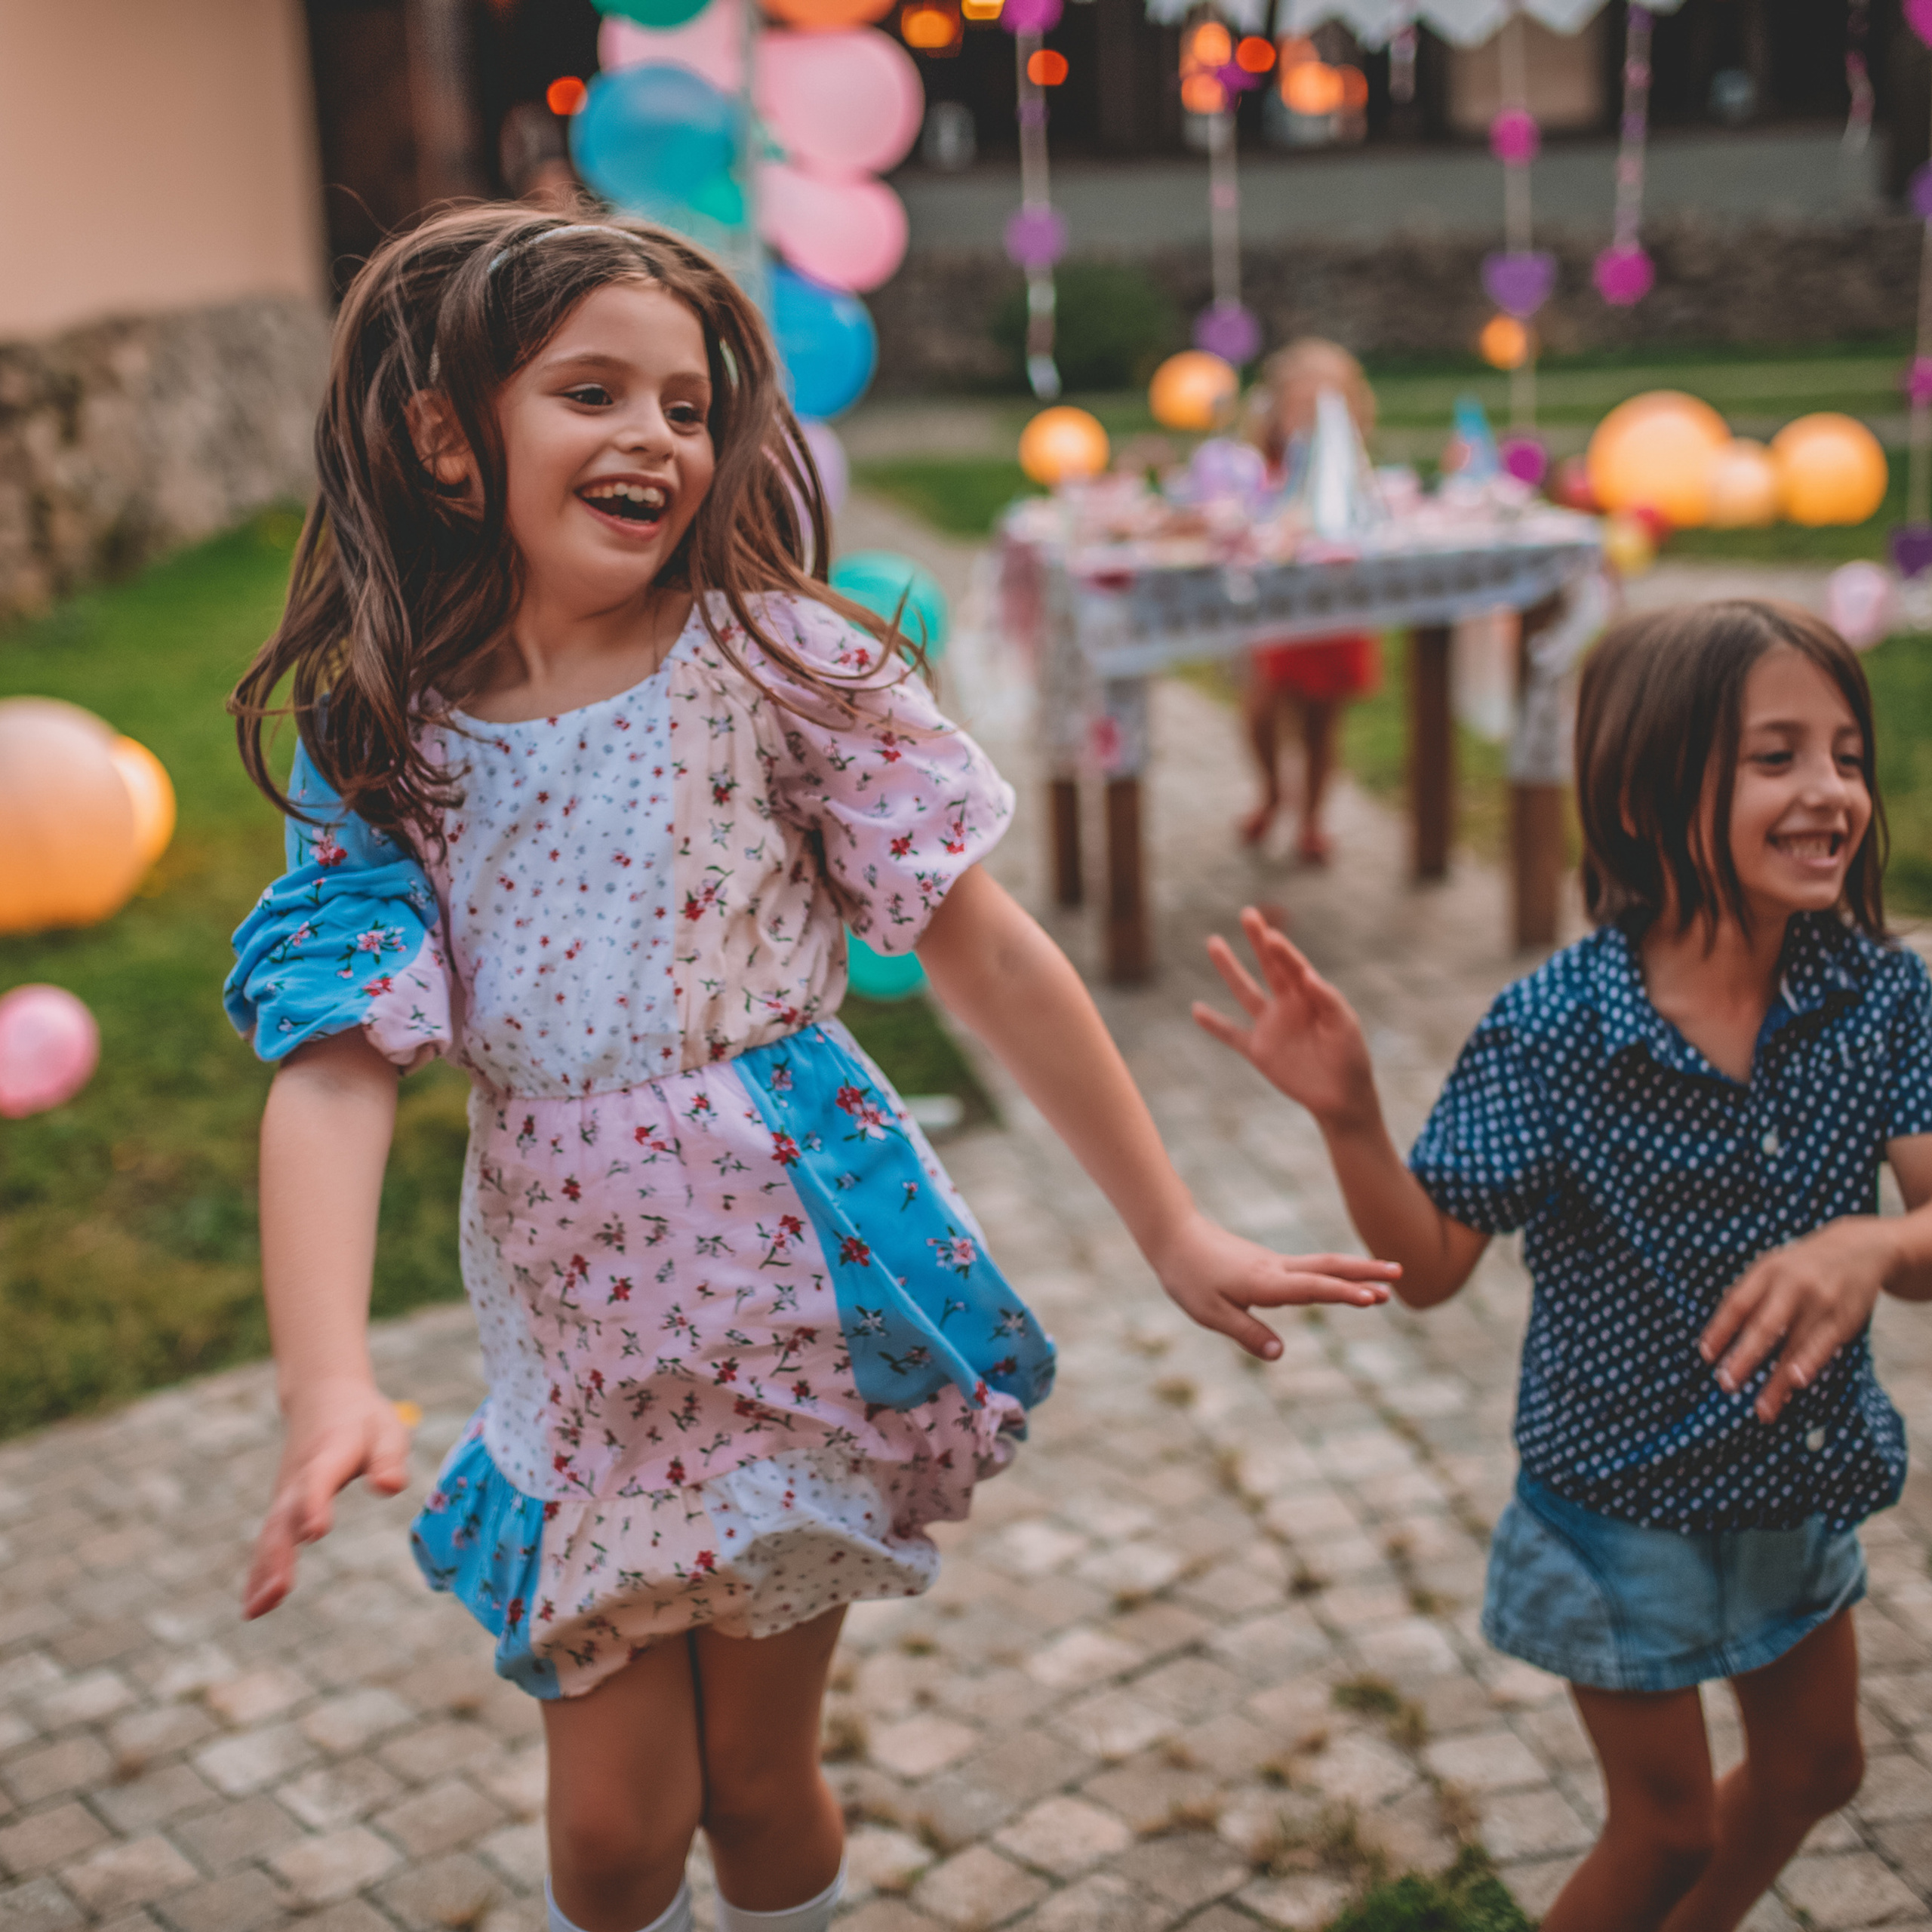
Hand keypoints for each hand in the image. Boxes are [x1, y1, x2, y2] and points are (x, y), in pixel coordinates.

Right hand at [244, 1377, 412, 1617]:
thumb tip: (391, 1487)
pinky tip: (254, 1608)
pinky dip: (259, 1572)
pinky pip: (268, 1541)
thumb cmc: (362, 1420)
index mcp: (329, 1454)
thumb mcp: (386, 1429)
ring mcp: (285, 1494)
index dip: (315, 1504)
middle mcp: (299, 1478)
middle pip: (286, 1517)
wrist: (322, 1396)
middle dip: (280, 1554)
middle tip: (278, 1591)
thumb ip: (389, 1459)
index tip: (316, 1531)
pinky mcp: (282, 1507)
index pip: (318, 1480)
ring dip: (264, 1571)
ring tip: (257, 1610)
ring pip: (271, 1534)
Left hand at [1151, 1209, 1397, 1359]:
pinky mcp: (1268, 1264)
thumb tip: (1280, 1354)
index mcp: (1264, 1282)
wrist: (1173, 1235)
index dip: (1344, 1294)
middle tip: (1400, 1273)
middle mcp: (1275, 1269)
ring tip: (1387, 1276)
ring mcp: (1274, 1263)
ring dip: (1356, 1269)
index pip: (1312, 1288)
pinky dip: (1335, 1272)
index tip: (1375, 1297)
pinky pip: (1309, 1268)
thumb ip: (1247, 1333)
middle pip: (1329, 1267)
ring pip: (1322, 1264)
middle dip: (1365, 1271)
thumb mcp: (1210, 1313)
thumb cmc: (1188, 1276)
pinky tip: (1345, 1281)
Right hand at [1194, 909, 1375, 1129]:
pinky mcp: (1259, 1050)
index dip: (1282, 951)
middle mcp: (1288, 1004)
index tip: (1271, 936)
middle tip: (1248, 912)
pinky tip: (1196, 1010)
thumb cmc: (1351, 1059)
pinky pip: (1231, 1034)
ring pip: (1244, 991)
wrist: (1341, 1098)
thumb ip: (1329, 1000)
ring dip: (1229, 968)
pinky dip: (1213, 1024)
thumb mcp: (1345, 1026)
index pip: (1293, 965)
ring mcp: (1271, 1025)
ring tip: (1214, 941)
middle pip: (1269, 966)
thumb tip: (1309, 975)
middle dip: (1258, 940)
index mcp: (1311, 995)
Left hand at [1699, 1218, 1899, 1422]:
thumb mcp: (1771, 1269)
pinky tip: (1797, 1383)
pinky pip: (1823, 1347)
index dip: (1721, 1330)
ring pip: (1795, 1345)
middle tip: (1726, 1384)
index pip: (1738, 1303)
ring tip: (1762, 1408)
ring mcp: (1821, 1303)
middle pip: (1764, 1325)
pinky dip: (1809, 1366)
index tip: (1706, 1356)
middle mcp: (1793, 1285)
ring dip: (1777, 1380)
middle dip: (1744, 1357)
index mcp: (1767, 1271)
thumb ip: (1748, 1298)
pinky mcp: (1844, 1319)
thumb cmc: (1801, 1267)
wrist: (1858, 1249)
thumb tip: (1719, 1340)